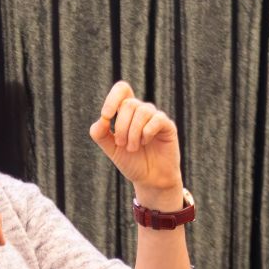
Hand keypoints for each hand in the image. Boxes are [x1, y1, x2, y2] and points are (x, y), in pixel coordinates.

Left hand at [88, 81, 182, 196]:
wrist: (150, 179)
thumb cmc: (131, 162)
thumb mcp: (111, 149)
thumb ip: (100, 134)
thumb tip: (101, 119)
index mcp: (126, 112)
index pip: (122, 89)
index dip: (112, 98)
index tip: (106, 116)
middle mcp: (141, 111)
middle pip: (129, 104)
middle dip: (121, 126)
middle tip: (122, 144)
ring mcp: (155, 117)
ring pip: (142, 111)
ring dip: (133, 133)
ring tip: (133, 148)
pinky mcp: (167, 126)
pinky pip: (156, 119)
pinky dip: (147, 132)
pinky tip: (146, 142)